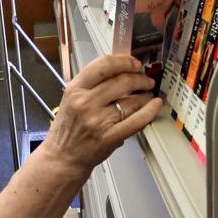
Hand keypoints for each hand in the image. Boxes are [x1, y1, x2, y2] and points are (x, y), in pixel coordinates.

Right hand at [41, 55, 161, 175]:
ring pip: (132, 101)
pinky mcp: (109, 137)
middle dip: (140, 78)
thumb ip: (92, 84)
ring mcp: (98, 121)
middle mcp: (85, 103)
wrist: (63, 157)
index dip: (125, 61)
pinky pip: (136, 120)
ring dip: (145, 96)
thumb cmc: (68, 129)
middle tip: (146, 81)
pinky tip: (155, 105)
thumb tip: (121, 70)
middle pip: (123, 81)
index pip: (104, 65)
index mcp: (75, 89)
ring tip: (147, 96)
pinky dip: (149, 111)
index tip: (134, 64)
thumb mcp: (71, 99)